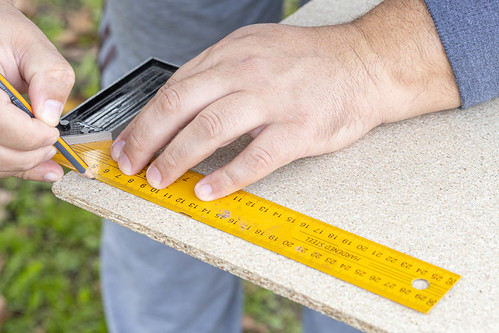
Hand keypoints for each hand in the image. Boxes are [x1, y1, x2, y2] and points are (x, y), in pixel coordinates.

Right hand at [0, 2, 73, 181]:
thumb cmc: (5, 36)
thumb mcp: (32, 46)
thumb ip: (50, 77)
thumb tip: (51, 115)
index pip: (0, 123)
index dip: (30, 135)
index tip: (52, 133)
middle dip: (30, 154)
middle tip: (52, 145)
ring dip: (23, 163)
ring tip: (47, 154)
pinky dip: (17, 166)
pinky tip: (37, 165)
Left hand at [112, 0, 459, 200]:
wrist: (366, 63)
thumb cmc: (311, 62)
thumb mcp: (257, 50)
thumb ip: (220, 75)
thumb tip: (182, 106)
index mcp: (233, 53)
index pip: (176, 87)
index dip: (145, 118)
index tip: (128, 142)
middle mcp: (248, 72)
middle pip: (182, 104)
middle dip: (147, 138)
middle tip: (130, 164)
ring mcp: (274, 100)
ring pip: (211, 128)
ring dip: (178, 157)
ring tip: (159, 178)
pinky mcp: (299, 128)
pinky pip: (256, 156)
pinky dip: (228, 176)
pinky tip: (208, 191)